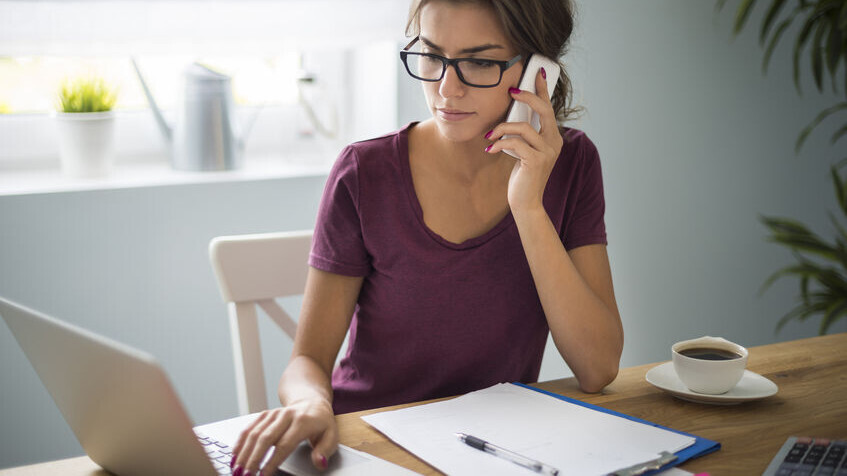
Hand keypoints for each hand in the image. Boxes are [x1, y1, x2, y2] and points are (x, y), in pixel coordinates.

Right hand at [230, 398, 337, 474]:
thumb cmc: (321, 422)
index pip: (284, 444)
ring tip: (236, 470)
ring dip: (243, 453)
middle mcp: (286, 415)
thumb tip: (319, 463)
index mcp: (303, 422)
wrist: (311, 400)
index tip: (263, 475)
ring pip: (254, 433)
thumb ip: (325, 450)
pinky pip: (249, 427)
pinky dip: (240, 442)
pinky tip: (234, 455)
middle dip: (253, 459)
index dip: (272, 461)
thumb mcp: (331, 435)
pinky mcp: (265, 414)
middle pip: (265, 439)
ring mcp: (273, 413)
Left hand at [485, 69, 562, 214]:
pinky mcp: (536, 161)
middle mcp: (554, 142)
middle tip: (510, 91)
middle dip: (527, 97)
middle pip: (544, 110)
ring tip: (490, 136)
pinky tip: (490, 149)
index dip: (542, 89)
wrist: (526, 203)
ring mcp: (548, 152)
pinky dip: (500, 143)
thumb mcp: (524, 151)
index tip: (536, 72)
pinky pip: (515, 143)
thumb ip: (524, 134)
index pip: (549, 108)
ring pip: (523, 127)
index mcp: (553, 137)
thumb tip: (511, 114)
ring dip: (502, 128)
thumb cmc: (522, 176)